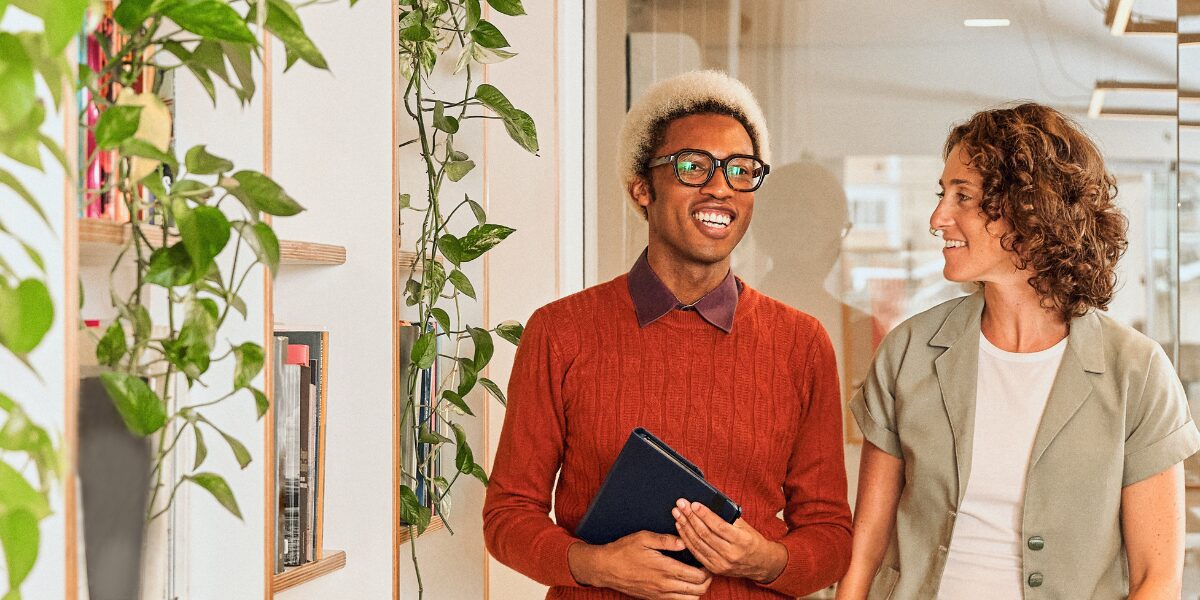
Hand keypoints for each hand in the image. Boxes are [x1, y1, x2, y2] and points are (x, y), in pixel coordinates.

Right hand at [568, 531, 712, 599]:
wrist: (606, 568)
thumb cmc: (624, 551)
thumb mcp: (644, 538)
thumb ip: (666, 540)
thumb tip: (684, 541)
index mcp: (665, 569)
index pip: (697, 575)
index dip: (707, 568)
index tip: (706, 559)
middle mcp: (665, 585)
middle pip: (698, 590)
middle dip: (707, 579)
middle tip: (706, 567)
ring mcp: (660, 595)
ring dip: (698, 589)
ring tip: (696, 576)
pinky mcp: (654, 599)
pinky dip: (686, 595)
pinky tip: (683, 583)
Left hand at [672, 499, 787, 583]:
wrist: (761, 564)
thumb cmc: (752, 541)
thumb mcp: (746, 527)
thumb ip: (729, 517)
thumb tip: (709, 504)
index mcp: (742, 541)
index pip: (719, 526)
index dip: (705, 514)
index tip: (694, 504)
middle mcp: (731, 554)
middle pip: (705, 534)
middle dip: (691, 517)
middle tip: (681, 505)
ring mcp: (721, 564)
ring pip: (698, 543)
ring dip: (685, 527)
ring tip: (677, 514)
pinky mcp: (714, 569)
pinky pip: (696, 553)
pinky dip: (687, 539)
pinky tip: (681, 528)